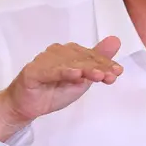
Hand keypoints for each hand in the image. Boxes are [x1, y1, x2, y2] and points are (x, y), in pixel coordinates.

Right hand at [0, 36, 122, 140]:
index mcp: (70, 52)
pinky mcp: (33, 72)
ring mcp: (44, 61)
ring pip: (69, 64)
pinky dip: (63, 72)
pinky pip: (50, 71)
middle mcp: (58, 52)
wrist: (27, 105)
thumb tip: (116, 40)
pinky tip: (75, 75)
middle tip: (112, 76)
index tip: (118, 72)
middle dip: (98, 67)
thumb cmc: (54, 90)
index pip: (90, 56)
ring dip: (85, 69)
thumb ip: (98, 61)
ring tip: (99, 76)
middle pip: (82, 58)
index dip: (105, 63)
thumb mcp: (82, 78)